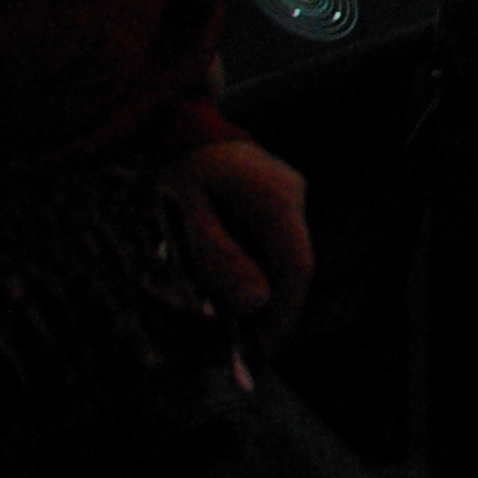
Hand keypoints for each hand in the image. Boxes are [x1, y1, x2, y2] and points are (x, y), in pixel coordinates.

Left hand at [171, 139, 311, 348]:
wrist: (183, 127)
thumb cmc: (179, 171)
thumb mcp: (186, 217)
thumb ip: (220, 259)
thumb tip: (256, 305)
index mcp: (274, 197)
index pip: (297, 264)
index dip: (283, 313)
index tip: (260, 351)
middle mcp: (293, 194)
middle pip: (294, 265)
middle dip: (269, 310)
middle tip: (240, 348)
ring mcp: (291, 193)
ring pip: (285, 257)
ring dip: (261, 292)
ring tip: (231, 326)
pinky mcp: (281, 198)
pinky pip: (276, 244)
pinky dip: (257, 271)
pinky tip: (233, 288)